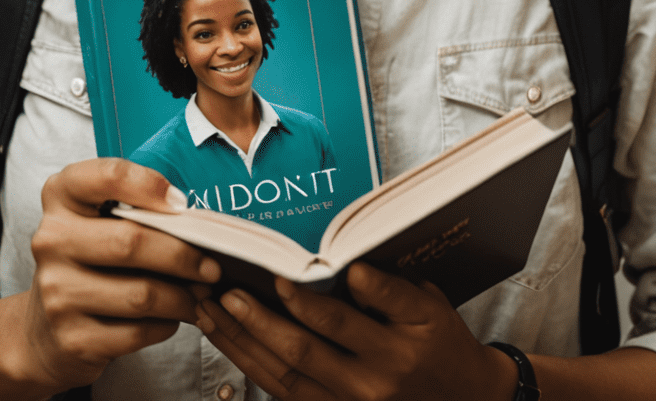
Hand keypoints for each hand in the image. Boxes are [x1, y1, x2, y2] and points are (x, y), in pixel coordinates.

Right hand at [9, 158, 221, 392]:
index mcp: (61, 197)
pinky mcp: (71, 338)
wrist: (43, 331)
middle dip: (183, 256)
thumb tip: (194, 223)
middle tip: (212, 265)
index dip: (148, 185)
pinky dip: (165, 325)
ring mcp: (57, 292)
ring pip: (140, 293)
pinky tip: (172, 317)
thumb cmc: (87, 262)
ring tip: (200, 293)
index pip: (106, 176)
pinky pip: (136, 331)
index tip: (181, 203)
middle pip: (131, 242)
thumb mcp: (96, 221)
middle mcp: (51, 240)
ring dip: (182, 296)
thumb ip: (135, 209)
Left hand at [195, 263, 517, 400]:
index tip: (281, 277)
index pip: (348, 321)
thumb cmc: (443, 343)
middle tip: (227, 291)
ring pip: (287, 374)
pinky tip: (230, 340)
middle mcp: (373, 380)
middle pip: (306, 350)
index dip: (311, 302)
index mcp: (400, 346)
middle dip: (260, 321)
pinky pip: (286, 393)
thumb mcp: (432, 307)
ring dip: (245, 342)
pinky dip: (254, 365)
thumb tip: (349, 268)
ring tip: (213, 310)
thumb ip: (392, 290)